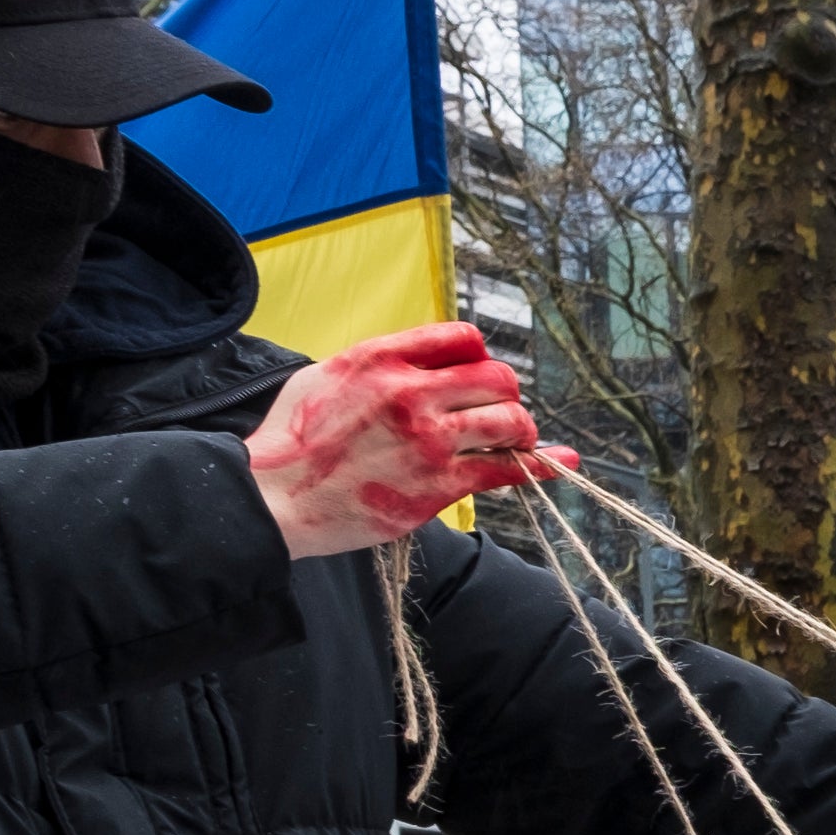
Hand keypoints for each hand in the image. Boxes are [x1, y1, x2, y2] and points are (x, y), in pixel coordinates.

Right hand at [249, 320, 564, 555]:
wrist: (273, 496)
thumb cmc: (294, 438)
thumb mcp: (329, 375)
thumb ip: (382, 363)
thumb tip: (426, 359)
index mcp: (381, 358)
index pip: (463, 338)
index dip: (479, 357)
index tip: (474, 376)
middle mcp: (410, 392)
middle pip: (498, 378)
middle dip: (506, 394)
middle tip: (497, 413)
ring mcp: (428, 440)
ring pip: (511, 420)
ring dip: (521, 430)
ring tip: (512, 440)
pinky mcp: (438, 486)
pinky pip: (507, 469)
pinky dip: (541, 464)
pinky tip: (562, 462)